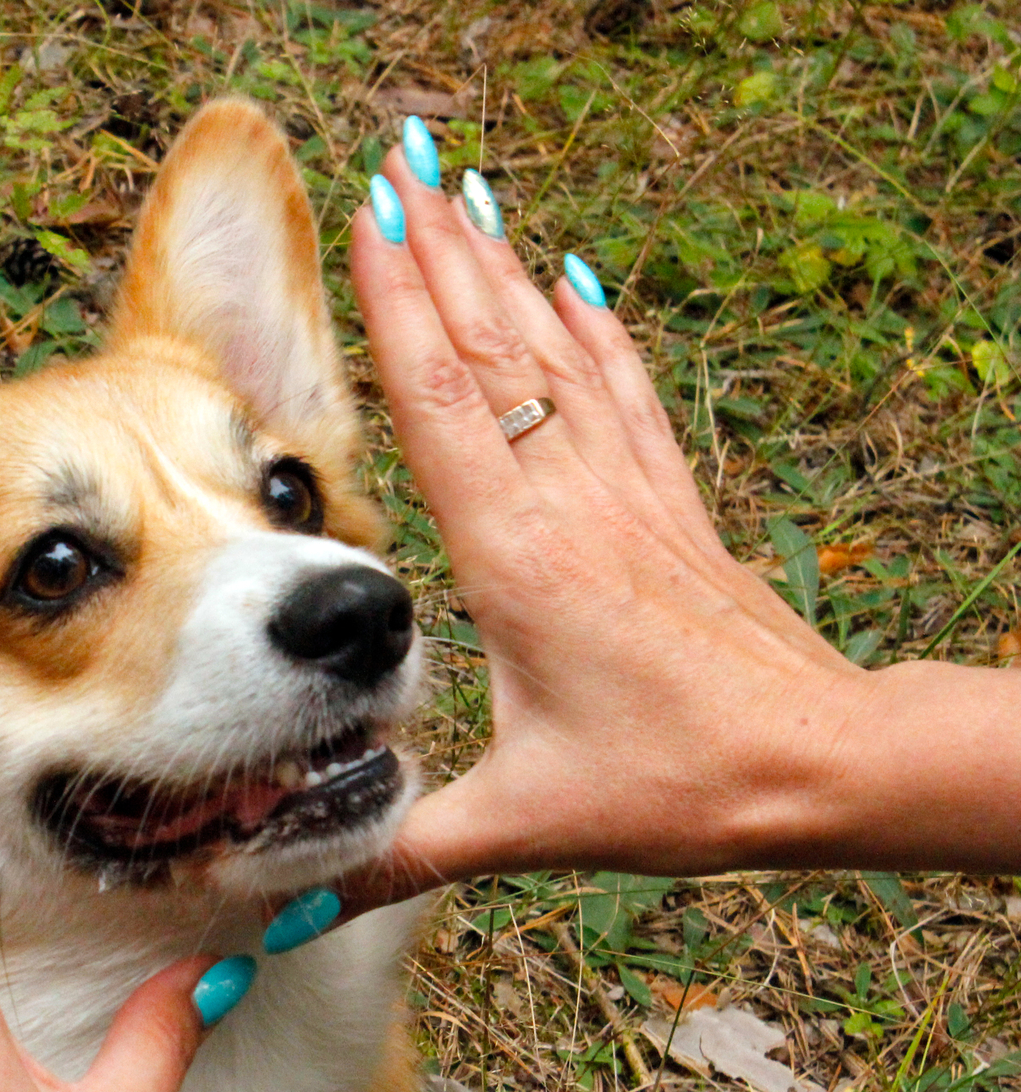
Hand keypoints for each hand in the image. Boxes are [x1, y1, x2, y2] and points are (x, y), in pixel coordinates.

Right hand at [338, 148, 883, 912]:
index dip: (400, 303)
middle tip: (396, 158)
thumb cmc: (680, 785)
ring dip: (502, 267)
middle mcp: (569, 500)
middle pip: (492, 345)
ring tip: (462, 190)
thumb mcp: (525, 823)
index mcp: (516, 555)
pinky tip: (577, 282)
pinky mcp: (669, 509)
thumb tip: (299, 900)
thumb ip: (402, 852)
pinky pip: (625, 393)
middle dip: (438, 246)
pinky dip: (595, 328)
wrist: (826, 766)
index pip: (444, 399)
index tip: (367, 215)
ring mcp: (626, 494)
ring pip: (554, 352)